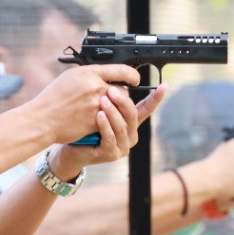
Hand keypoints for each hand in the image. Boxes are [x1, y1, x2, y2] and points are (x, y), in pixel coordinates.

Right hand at [29, 64, 142, 145]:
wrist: (43, 119)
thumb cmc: (53, 99)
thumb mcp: (70, 77)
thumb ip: (90, 75)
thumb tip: (104, 75)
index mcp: (89, 72)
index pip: (121, 70)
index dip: (132, 75)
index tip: (135, 79)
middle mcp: (95, 86)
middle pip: (122, 91)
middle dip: (120, 96)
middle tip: (111, 100)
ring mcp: (97, 105)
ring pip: (118, 107)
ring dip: (115, 110)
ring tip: (104, 111)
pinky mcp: (97, 120)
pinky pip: (111, 120)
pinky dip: (107, 121)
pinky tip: (97, 121)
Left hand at [47, 86, 163, 175]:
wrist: (69, 147)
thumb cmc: (83, 126)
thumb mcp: (99, 108)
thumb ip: (110, 97)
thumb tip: (116, 80)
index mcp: (130, 122)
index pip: (146, 108)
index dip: (156, 98)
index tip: (164, 86)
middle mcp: (130, 135)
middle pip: (133, 114)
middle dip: (123, 101)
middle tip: (111, 89)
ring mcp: (122, 146)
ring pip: (122, 126)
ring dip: (112, 112)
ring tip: (102, 100)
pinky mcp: (111, 154)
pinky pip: (110, 138)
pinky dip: (105, 126)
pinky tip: (98, 115)